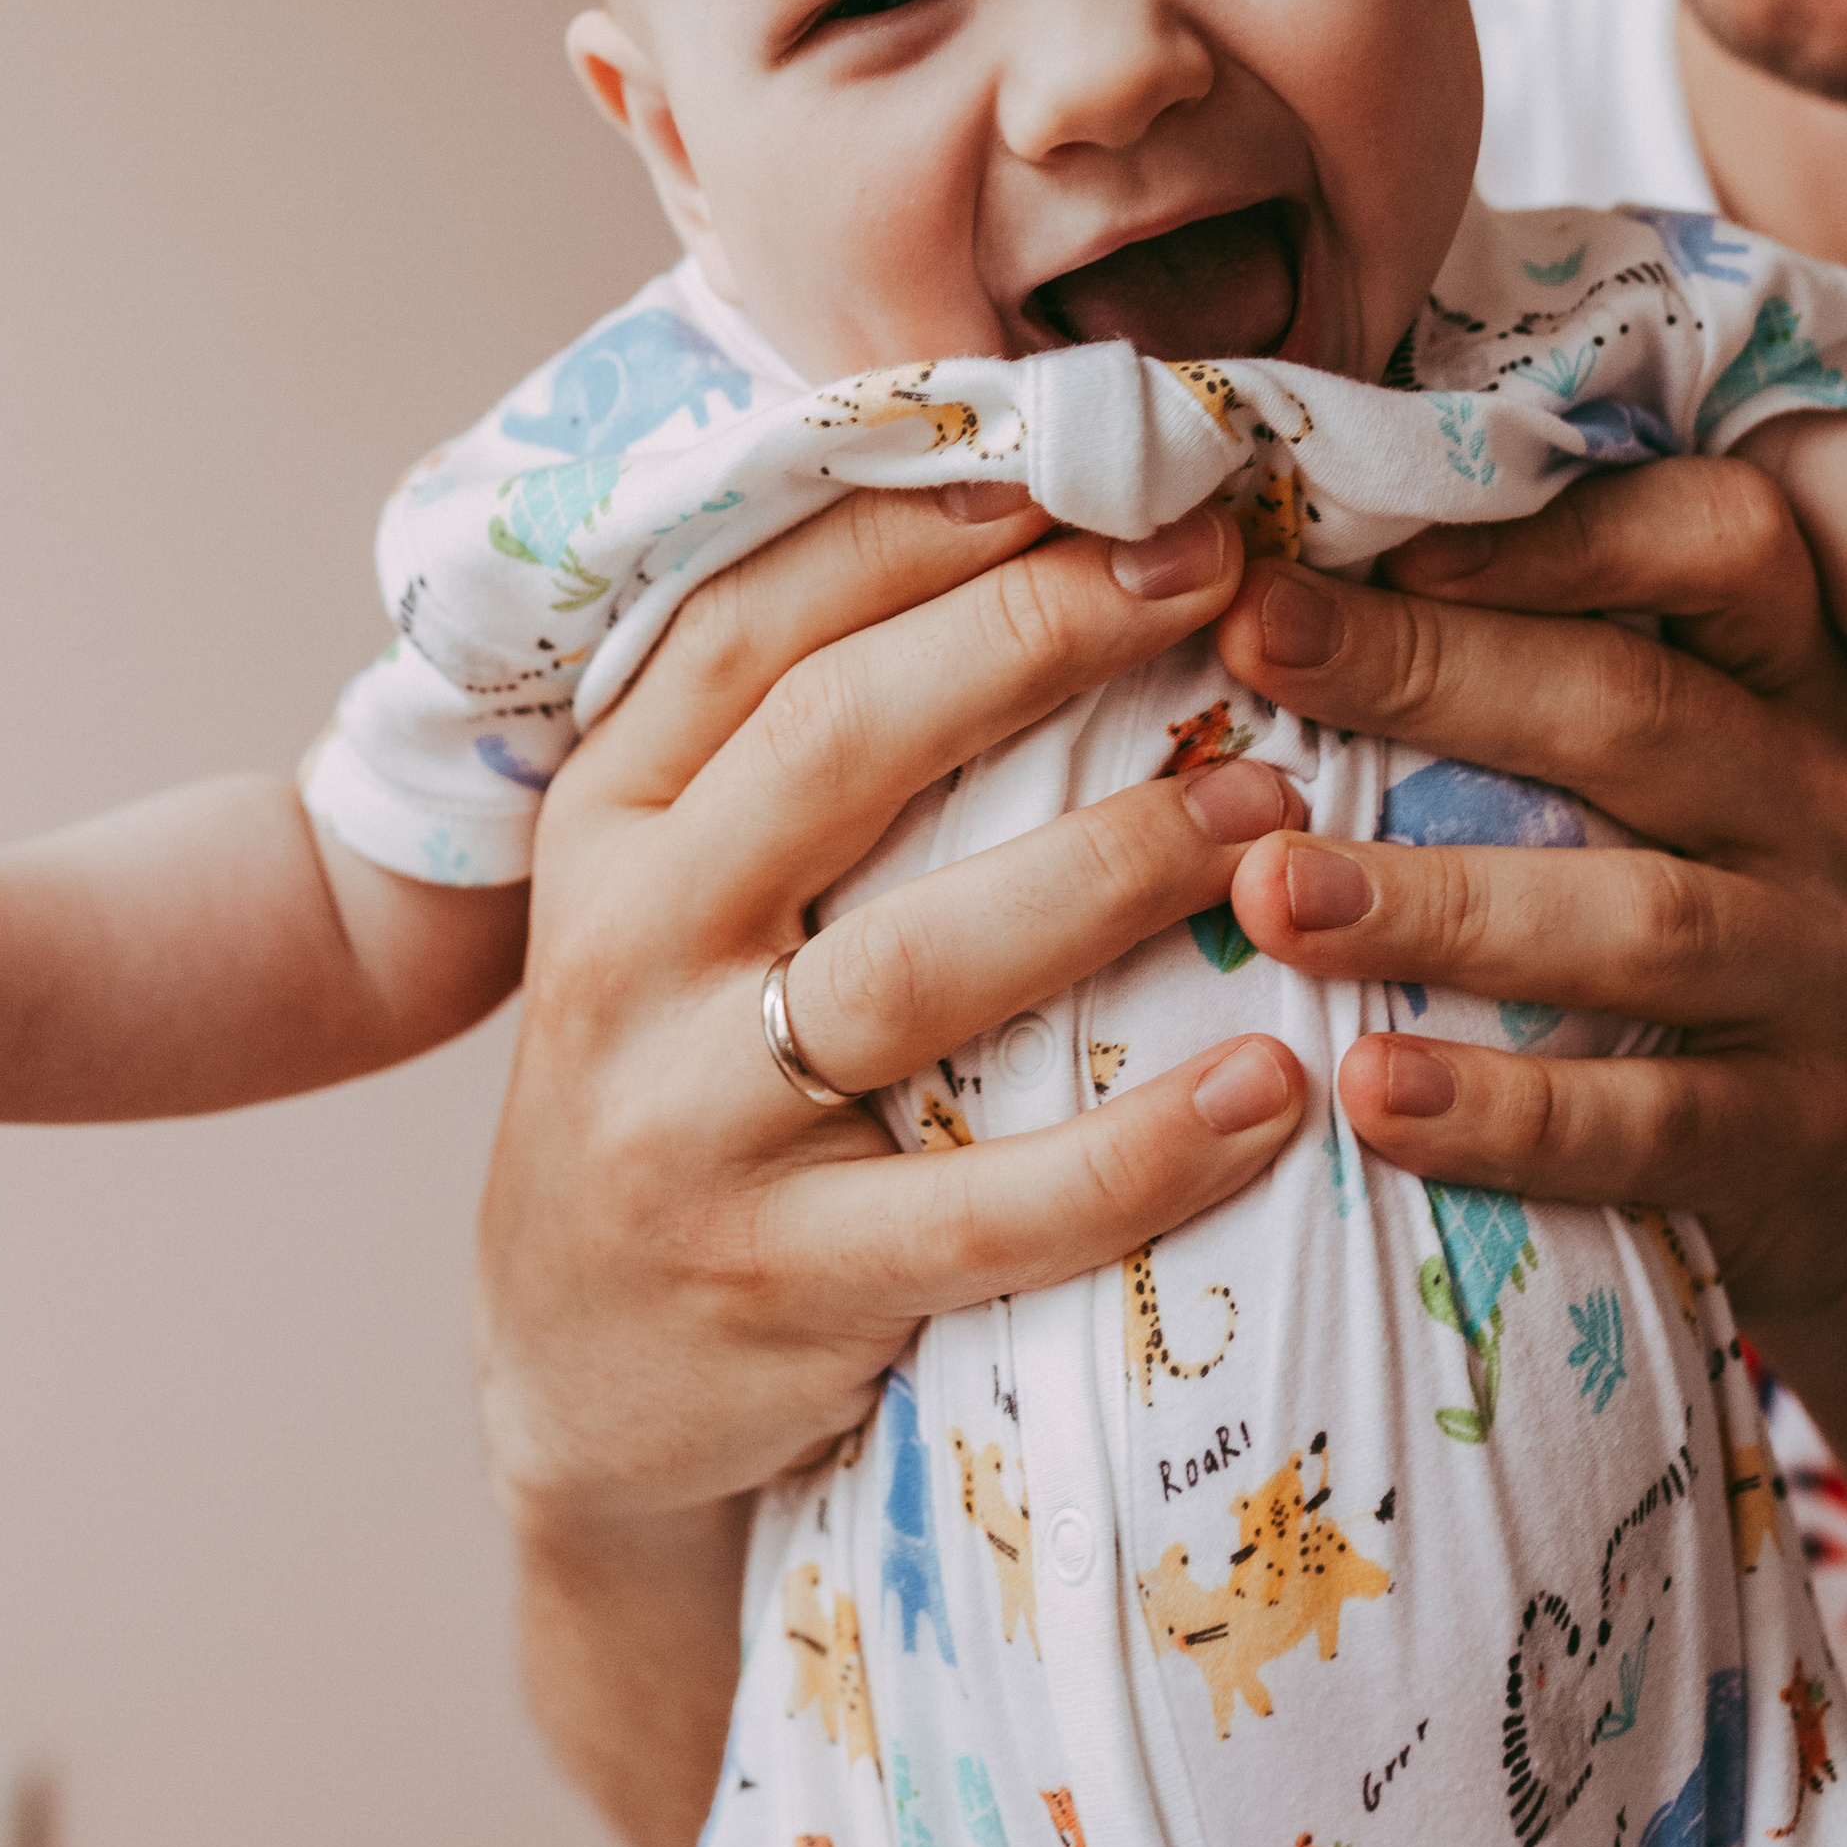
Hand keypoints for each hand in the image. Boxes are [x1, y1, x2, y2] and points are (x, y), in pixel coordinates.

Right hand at [474, 485, 1309, 1543]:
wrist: (574, 1379)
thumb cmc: (684, 1077)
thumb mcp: (674, 892)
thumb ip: (794, 746)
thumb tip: (1022, 535)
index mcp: (607, 820)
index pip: (751, 624)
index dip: (921, 530)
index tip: (1090, 467)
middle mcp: (623, 950)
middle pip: (835, 745)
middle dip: (1036, 634)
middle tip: (1217, 573)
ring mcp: (686, 1124)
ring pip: (912, 965)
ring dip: (1110, 865)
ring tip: (1272, 801)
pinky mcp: (779, 1285)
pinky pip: (985, 1209)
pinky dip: (1137, 1150)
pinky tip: (1270, 1086)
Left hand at [1209, 451, 1846, 1321]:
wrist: (1801, 1162)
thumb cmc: (1633, 915)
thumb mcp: (1606, 774)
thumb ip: (1490, 676)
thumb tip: (1245, 580)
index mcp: (1779, 675)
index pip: (1723, 540)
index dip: (1564, 532)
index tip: (1382, 534)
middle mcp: (1832, 801)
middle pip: (1641, 710)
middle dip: (1432, 672)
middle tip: (1256, 645)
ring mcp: (1839, 971)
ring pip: (1647, 918)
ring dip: (1443, 905)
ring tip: (1272, 897)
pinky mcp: (1814, 1130)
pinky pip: (1653, 1120)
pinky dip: (1504, 1109)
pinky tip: (1370, 1091)